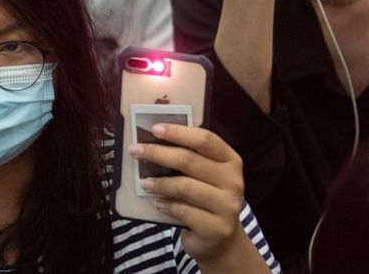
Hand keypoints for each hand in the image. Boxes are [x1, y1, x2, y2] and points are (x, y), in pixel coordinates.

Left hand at [130, 124, 247, 261]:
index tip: (154, 128)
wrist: (222, 240)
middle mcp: (233, 181)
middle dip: (158, 153)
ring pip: (184, 187)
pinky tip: (158, 204)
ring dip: (159, 183)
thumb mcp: (204, 175)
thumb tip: (152, 140)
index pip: (205, 139)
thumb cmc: (206, 199)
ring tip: (144, 184)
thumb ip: (189, 158)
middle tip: (135, 151)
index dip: (178, 132)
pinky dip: (166, 205)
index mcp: (231, 161)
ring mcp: (228, 206)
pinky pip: (183, 211)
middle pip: (189, 160)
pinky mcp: (217, 228)